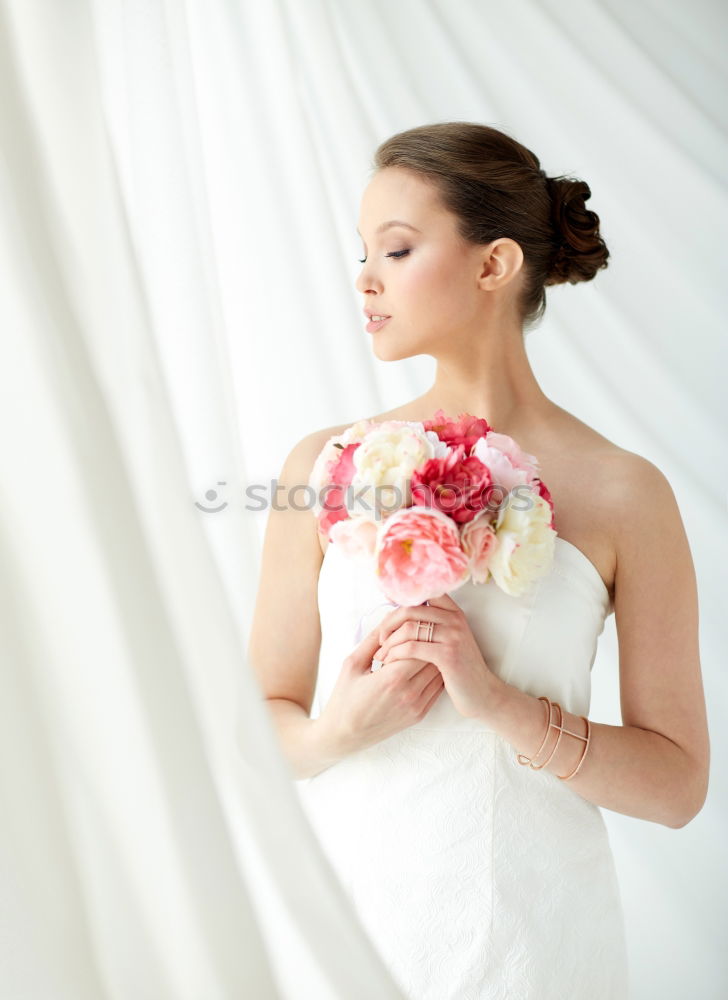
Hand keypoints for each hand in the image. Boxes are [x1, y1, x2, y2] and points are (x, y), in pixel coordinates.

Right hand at [320, 623, 444, 753]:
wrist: (344, 735)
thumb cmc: (344, 698)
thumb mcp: (352, 664)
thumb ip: (373, 639)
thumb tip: (390, 616)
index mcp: (391, 678)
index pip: (418, 645)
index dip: (415, 632)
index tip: (409, 624)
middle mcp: (409, 693)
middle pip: (432, 657)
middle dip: (426, 642)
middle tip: (419, 632)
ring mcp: (417, 706)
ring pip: (438, 672)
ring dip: (433, 657)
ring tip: (423, 647)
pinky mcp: (420, 715)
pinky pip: (437, 688)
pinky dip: (434, 674)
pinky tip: (424, 665)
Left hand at [373, 592, 500, 721]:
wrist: (482, 694)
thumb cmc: (459, 669)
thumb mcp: (450, 640)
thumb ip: (432, 625)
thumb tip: (399, 613)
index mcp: (453, 612)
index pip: (423, 593)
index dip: (401, 600)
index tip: (386, 614)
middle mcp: (454, 619)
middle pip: (410, 609)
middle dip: (388, 624)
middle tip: (380, 640)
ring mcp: (453, 636)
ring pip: (408, 628)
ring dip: (389, 642)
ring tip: (381, 655)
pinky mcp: (447, 655)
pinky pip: (412, 647)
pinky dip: (395, 654)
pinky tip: (389, 662)